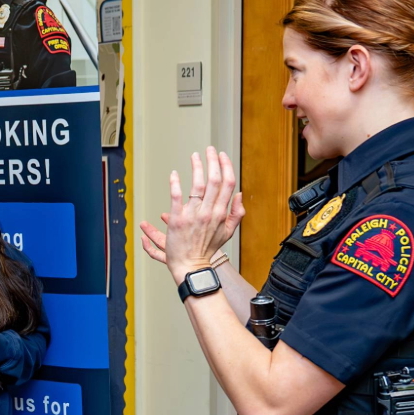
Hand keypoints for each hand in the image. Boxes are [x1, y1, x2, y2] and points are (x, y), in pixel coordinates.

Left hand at [139, 147, 244, 280]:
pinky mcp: (177, 220)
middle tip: (209, 149)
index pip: (228, 185)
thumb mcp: (228, 232)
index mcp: (221, 214)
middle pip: (214, 181)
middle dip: (213, 161)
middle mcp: (209, 212)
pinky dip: (176, 183)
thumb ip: (236, 214)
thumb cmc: (208, 249)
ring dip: (197, 167)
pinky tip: (174, 173)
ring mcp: (193, 215)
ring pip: (198, 185)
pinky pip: (177, 196)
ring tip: (195, 156)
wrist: (191, 265)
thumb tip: (239, 194)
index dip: (226, 167)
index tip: (222, 156)